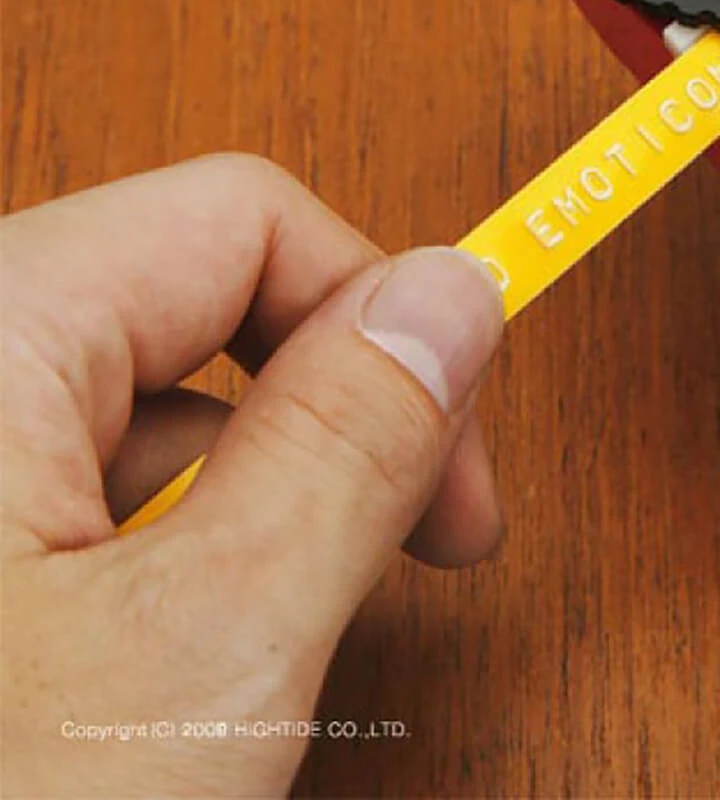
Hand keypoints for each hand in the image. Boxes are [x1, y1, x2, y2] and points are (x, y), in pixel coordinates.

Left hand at [0, 155, 504, 795]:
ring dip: (256, 506)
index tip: (459, 444)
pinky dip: (173, 559)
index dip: (379, 311)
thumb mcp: (201, 651)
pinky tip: (179, 667)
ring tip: (273, 646)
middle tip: (412, 543)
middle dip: (332, 418)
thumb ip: (351, 440)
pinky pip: (91, 493)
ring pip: (157, 414)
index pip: (242, 221)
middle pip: (205, 309)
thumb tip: (456, 293)